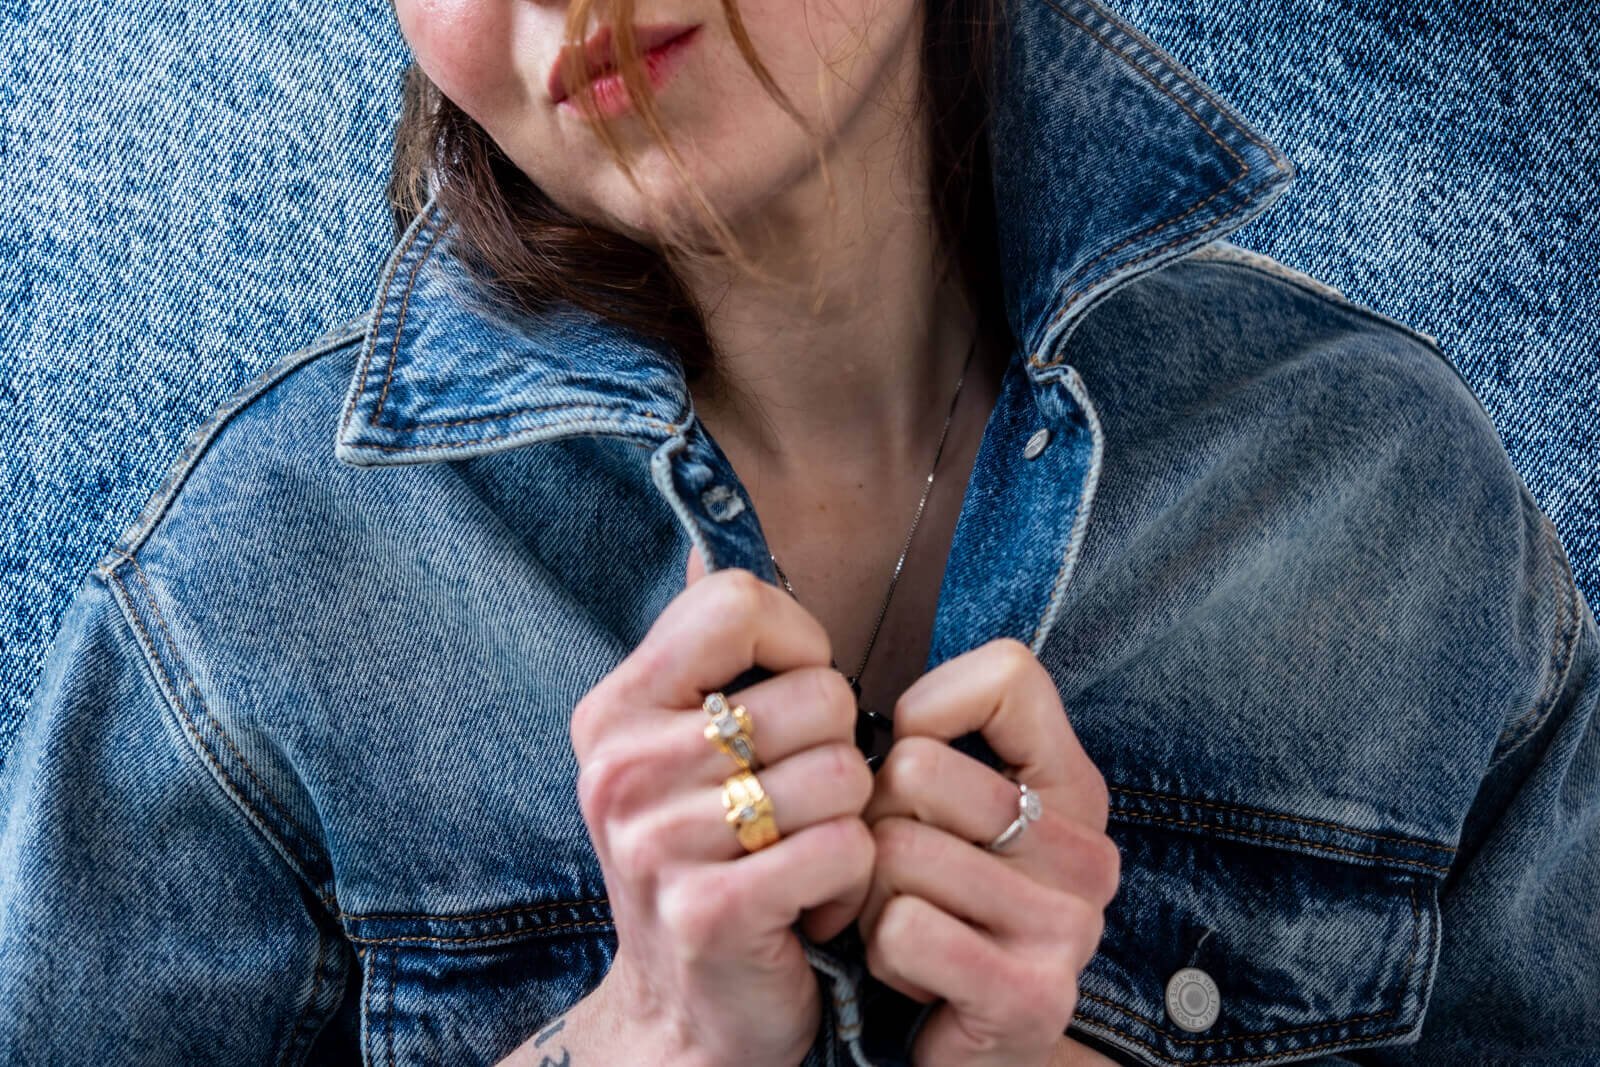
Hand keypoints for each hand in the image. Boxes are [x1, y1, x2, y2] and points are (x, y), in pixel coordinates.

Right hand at [565, 546, 875, 1066]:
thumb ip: (703, 652)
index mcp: (615, 709)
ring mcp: (656, 842)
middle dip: (839, 750)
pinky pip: (844, 849)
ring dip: (850, 823)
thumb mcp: (678, 750)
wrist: (685, 1013)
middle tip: (799, 804)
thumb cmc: (709, 861)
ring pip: (843, 773)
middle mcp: (621, 766)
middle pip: (815, 692)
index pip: (736, 601)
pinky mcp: (709, 911)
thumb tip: (702, 542)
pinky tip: (811, 905)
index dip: (798, 643)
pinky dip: (851, 883)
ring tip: (804, 855)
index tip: (792, 700)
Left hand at [857, 638, 1121, 1066]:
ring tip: (902, 922)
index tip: (914, 765)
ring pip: (895, 852)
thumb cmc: (942, 909)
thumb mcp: (953, 816)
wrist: (977, 1047)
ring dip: (868, 896)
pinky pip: (904, 929)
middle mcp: (1087, 852)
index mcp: (1074, 789)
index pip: (1010, 674)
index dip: (929, 709)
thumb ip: (932, 744)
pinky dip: (880, 950)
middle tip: (895, 871)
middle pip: (917, 769)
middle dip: (874, 821)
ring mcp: (1068, 928)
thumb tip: (846, 703)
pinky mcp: (1031, 997)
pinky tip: (911, 970)